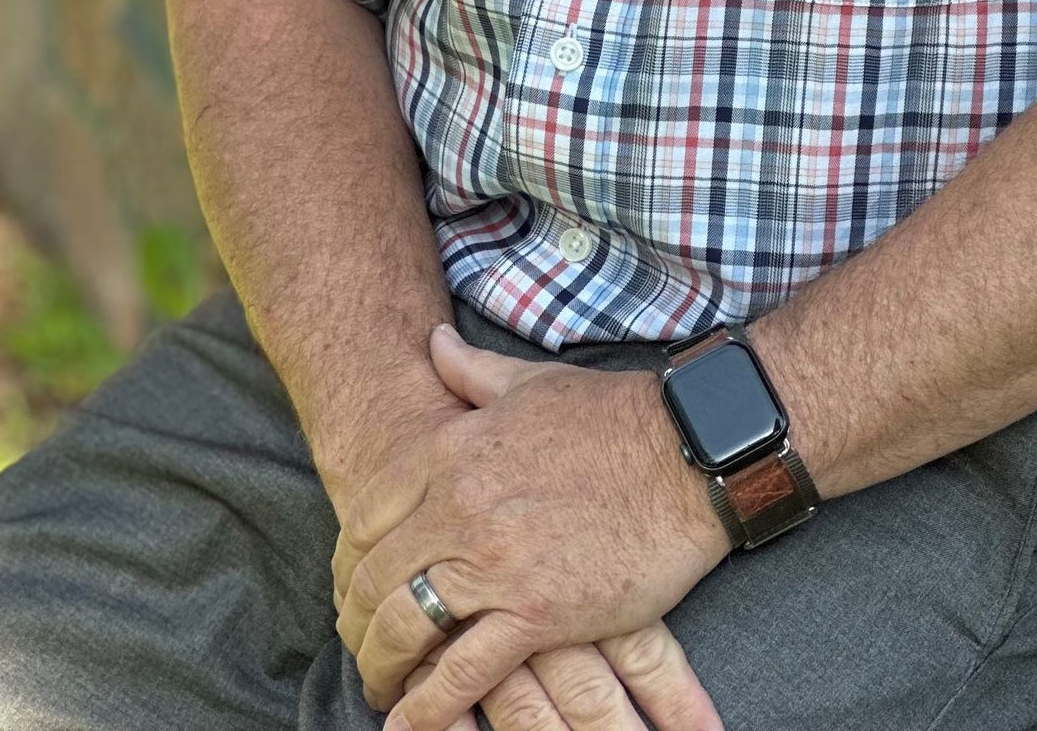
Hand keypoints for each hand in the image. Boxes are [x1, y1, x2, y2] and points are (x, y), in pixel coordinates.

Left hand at [333, 324, 730, 730]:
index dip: (350, 560)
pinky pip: (462, 672)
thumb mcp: (529, 382)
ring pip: (405, 627)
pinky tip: (408, 725)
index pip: (366, 516)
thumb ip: (469, 371)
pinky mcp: (536, 614)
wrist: (686, 453)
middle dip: (355, 620)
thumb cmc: (610, 417)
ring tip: (381, 687)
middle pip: (374, 577)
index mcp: (451, 451)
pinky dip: (428, 708)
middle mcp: (459, 507)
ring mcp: (494, 564)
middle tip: (358, 643)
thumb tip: (430, 343)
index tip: (353, 585)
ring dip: (380, 666)